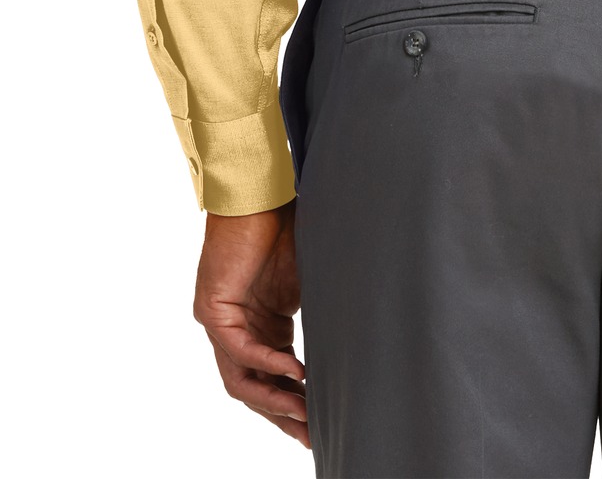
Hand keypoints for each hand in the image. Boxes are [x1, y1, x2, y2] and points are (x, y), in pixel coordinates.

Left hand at [193, 201, 308, 447]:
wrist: (260, 195)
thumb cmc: (286, 228)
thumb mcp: (309, 282)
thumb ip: (321, 315)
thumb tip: (358, 338)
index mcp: (261, 325)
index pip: (274, 378)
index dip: (296, 404)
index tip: (319, 426)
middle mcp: (237, 330)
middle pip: (256, 389)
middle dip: (285, 416)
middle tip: (312, 438)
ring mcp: (222, 323)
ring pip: (241, 380)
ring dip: (273, 401)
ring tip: (303, 416)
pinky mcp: (213, 311)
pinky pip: (240, 350)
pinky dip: (267, 364)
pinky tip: (294, 372)